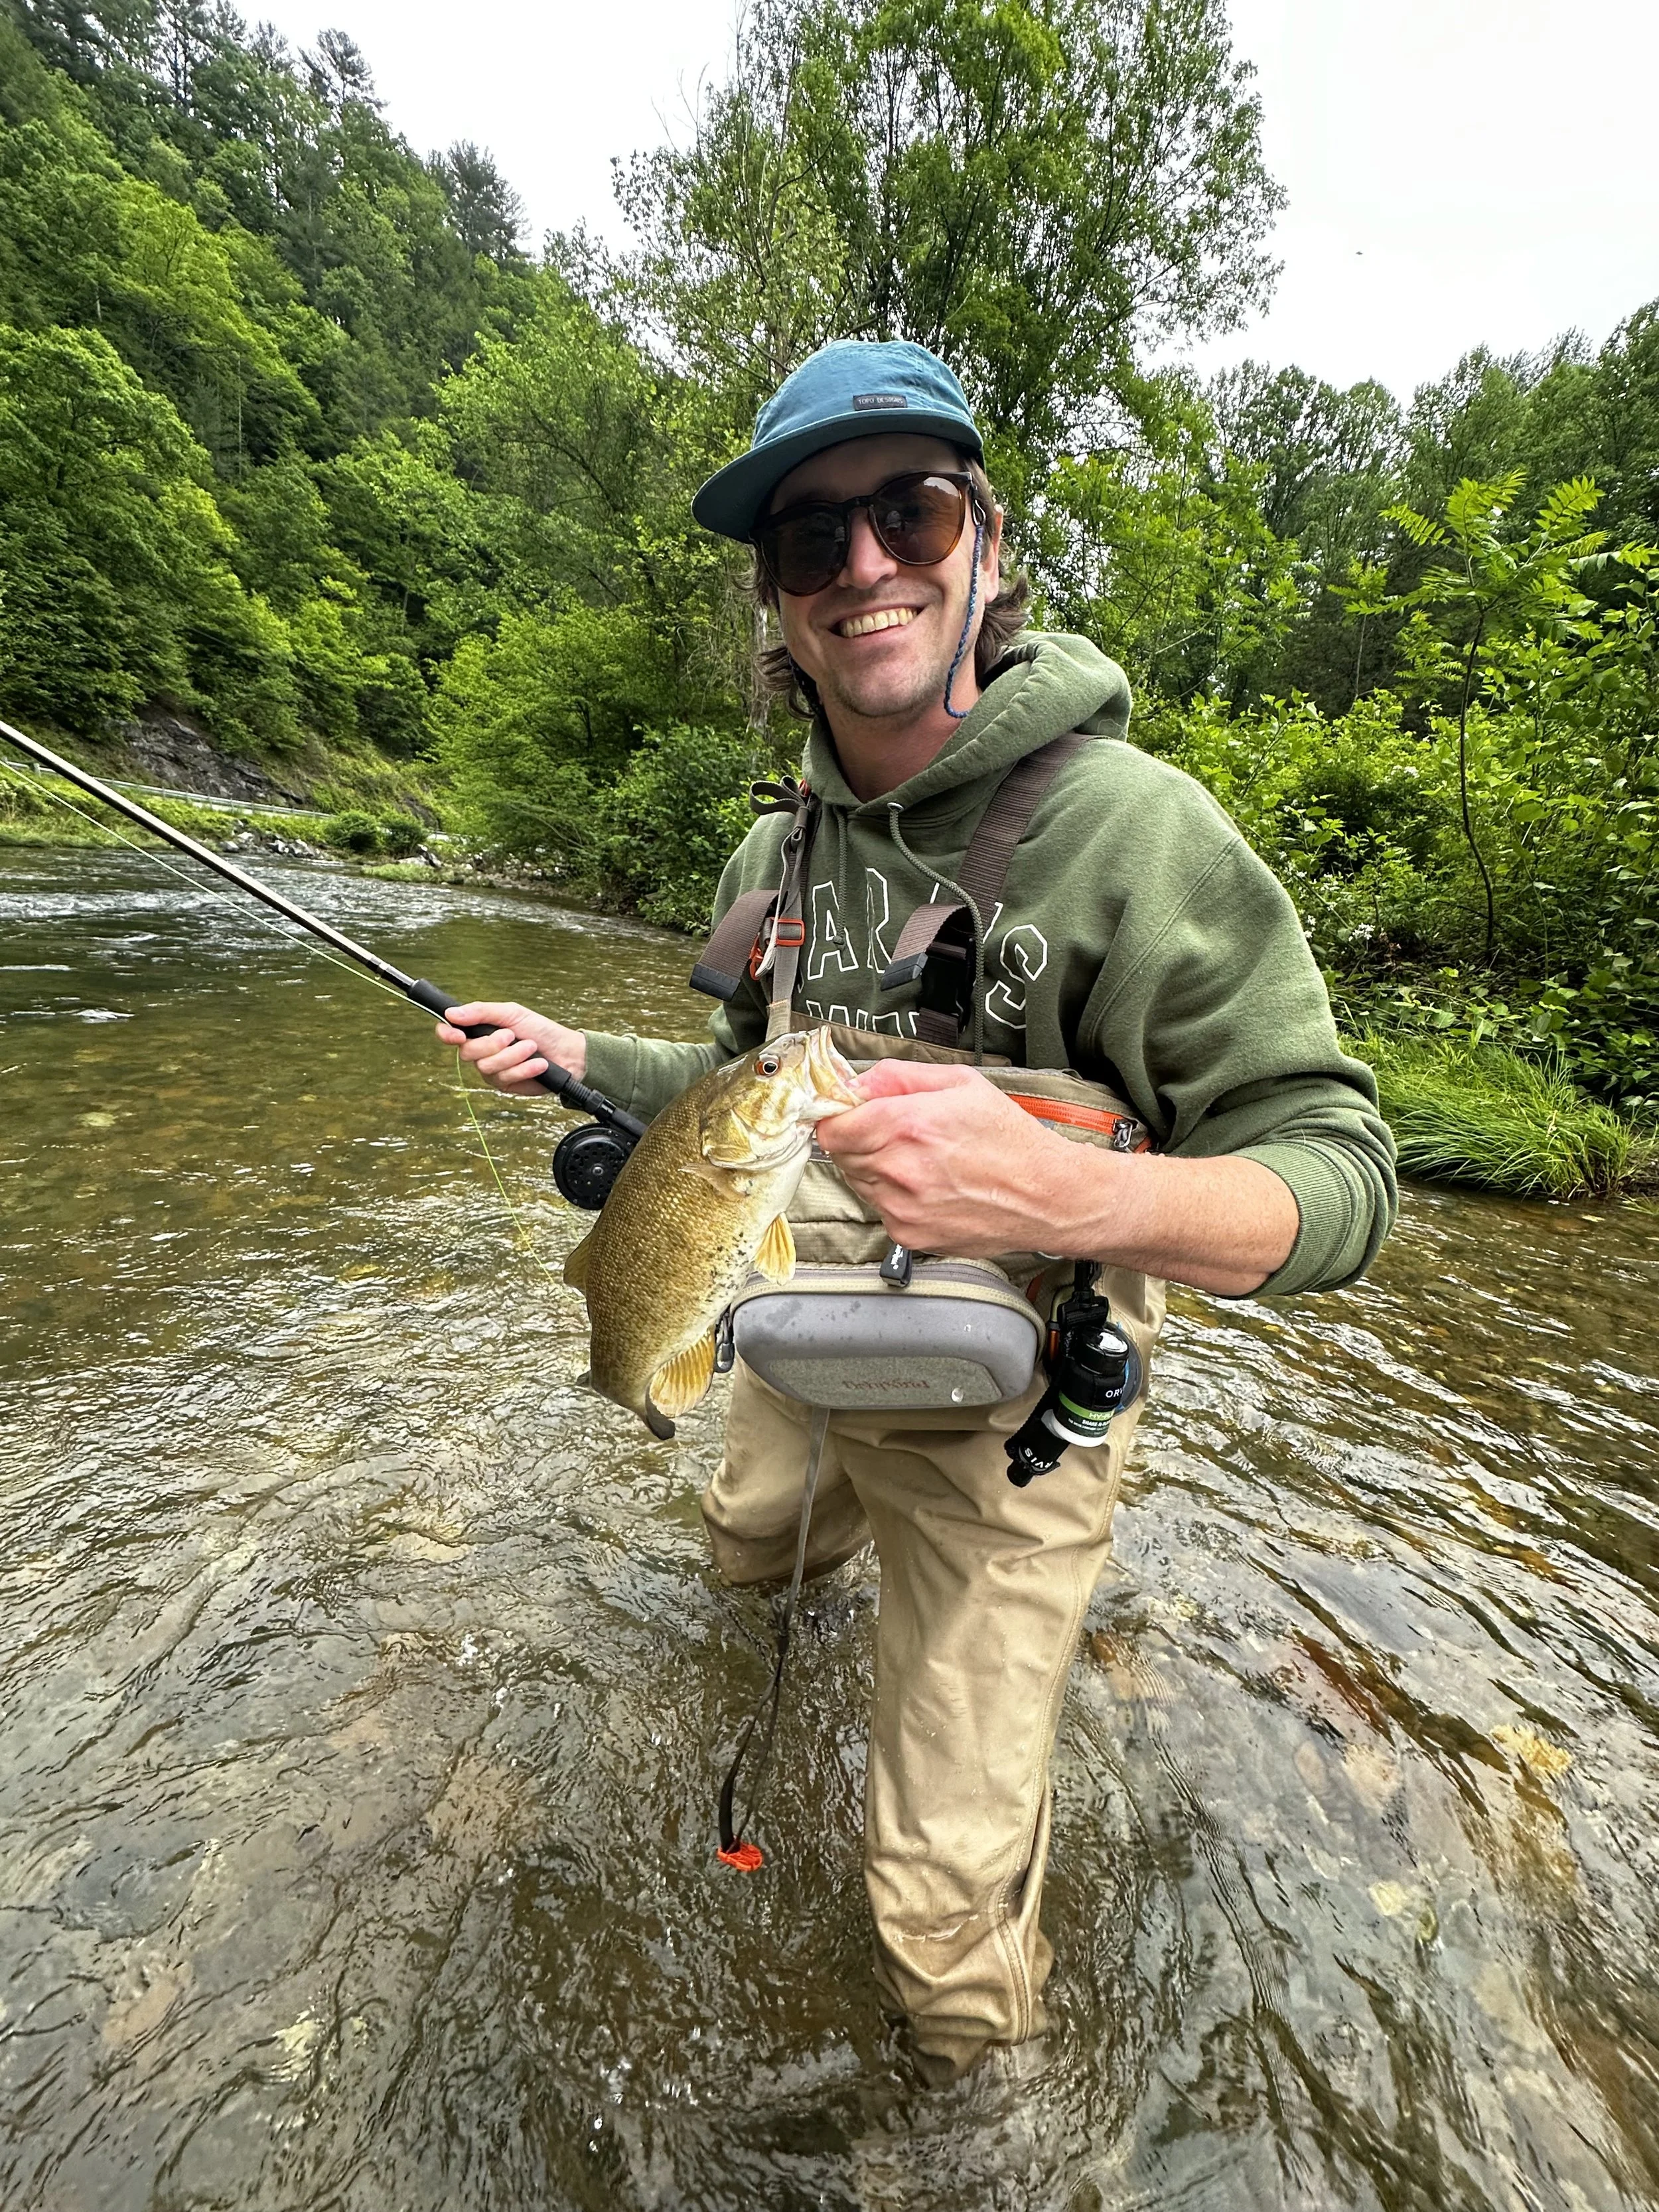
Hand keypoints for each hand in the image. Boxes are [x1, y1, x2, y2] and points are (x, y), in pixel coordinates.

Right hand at [434, 1000, 586, 1095]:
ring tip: (532, 1048)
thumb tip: (451, 1013)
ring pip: (487, 1067)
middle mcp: (481, 1051)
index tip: (458, 1035)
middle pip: (468, 1052)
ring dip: (513, 1056)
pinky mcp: (505, 1084)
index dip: (448, 1034)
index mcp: (479, 1030)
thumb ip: (481, 1012)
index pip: (450, 1033)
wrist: (566, 1053)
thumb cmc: (540, 1030)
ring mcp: (491, 1070)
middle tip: (512, 1036)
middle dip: (493, 1044)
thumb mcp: (512, 1013)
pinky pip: (505, 1078)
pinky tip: (538, 1064)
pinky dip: (524, 1068)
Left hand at [815, 1060, 1074, 1256]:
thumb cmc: (1010, 1141)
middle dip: (858, 1139)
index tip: (848, 1113)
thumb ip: (898, 1076)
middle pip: (840, 1153)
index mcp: (908, 1125)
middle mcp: (900, 1169)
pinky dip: (893, 1196)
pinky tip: (928, 1185)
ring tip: (919, 1160)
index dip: (838, 1116)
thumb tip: (855, 1082)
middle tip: (894, 1133)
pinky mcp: (909, 1234)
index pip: (832, 1126)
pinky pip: (879, 1208)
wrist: (1045, 1196)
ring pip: (857, 1181)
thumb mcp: (960, 1084)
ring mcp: (902, 1207)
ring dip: (875, 1168)